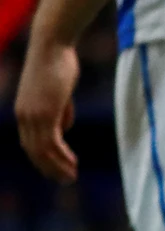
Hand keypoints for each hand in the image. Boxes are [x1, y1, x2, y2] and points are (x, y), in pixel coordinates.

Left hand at [17, 42, 80, 182]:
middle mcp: (24, 116)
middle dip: (49, 169)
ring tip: (71, 177)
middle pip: (33, 151)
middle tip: (65, 181)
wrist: (51, 47)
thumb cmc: (57, 64)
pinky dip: (62, 156)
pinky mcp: (46, 113)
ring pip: (42, 151)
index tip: (58, 171)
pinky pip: (52, 143)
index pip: (30, 143)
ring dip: (57, 167)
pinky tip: (74, 162)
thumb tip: (64, 128)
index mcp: (24, 111)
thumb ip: (60, 111)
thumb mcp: (58, 93)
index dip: (43, 160)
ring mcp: (33, 115)